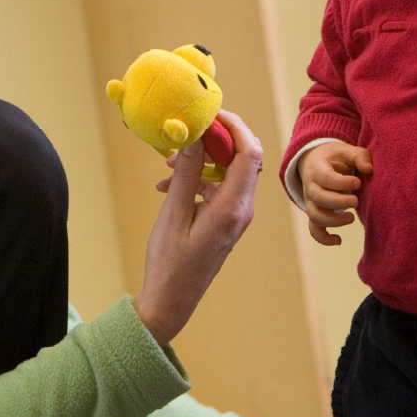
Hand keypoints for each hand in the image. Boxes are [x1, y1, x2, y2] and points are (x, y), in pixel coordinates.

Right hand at [133, 109, 261, 344]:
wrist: (171, 302)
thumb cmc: (170, 264)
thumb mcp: (173, 214)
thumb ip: (185, 174)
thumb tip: (193, 137)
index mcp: (233, 207)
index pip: (249, 152)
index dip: (234, 126)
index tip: (209, 114)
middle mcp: (241, 210)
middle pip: (243, 158)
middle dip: (216, 139)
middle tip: (186, 133)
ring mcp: (236, 216)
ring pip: (229, 171)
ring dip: (202, 160)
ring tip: (167, 164)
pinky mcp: (226, 221)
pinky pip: (219, 188)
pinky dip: (197, 179)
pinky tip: (167, 185)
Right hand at [299, 142, 371, 245]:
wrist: (317, 163)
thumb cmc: (336, 158)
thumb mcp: (346, 151)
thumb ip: (359, 156)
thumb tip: (369, 169)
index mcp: (317, 169)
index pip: (325, 178)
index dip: (341, 182)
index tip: (358, 183)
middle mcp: (310, 186)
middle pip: (318, 197)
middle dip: (338, 202)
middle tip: (356, 201)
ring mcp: (311, 202)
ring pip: (315, 215)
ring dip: (333, 220)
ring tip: (352, 218)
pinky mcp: (315, 213)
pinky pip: (314, 229)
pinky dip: (324, 238)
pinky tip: (339, 240)